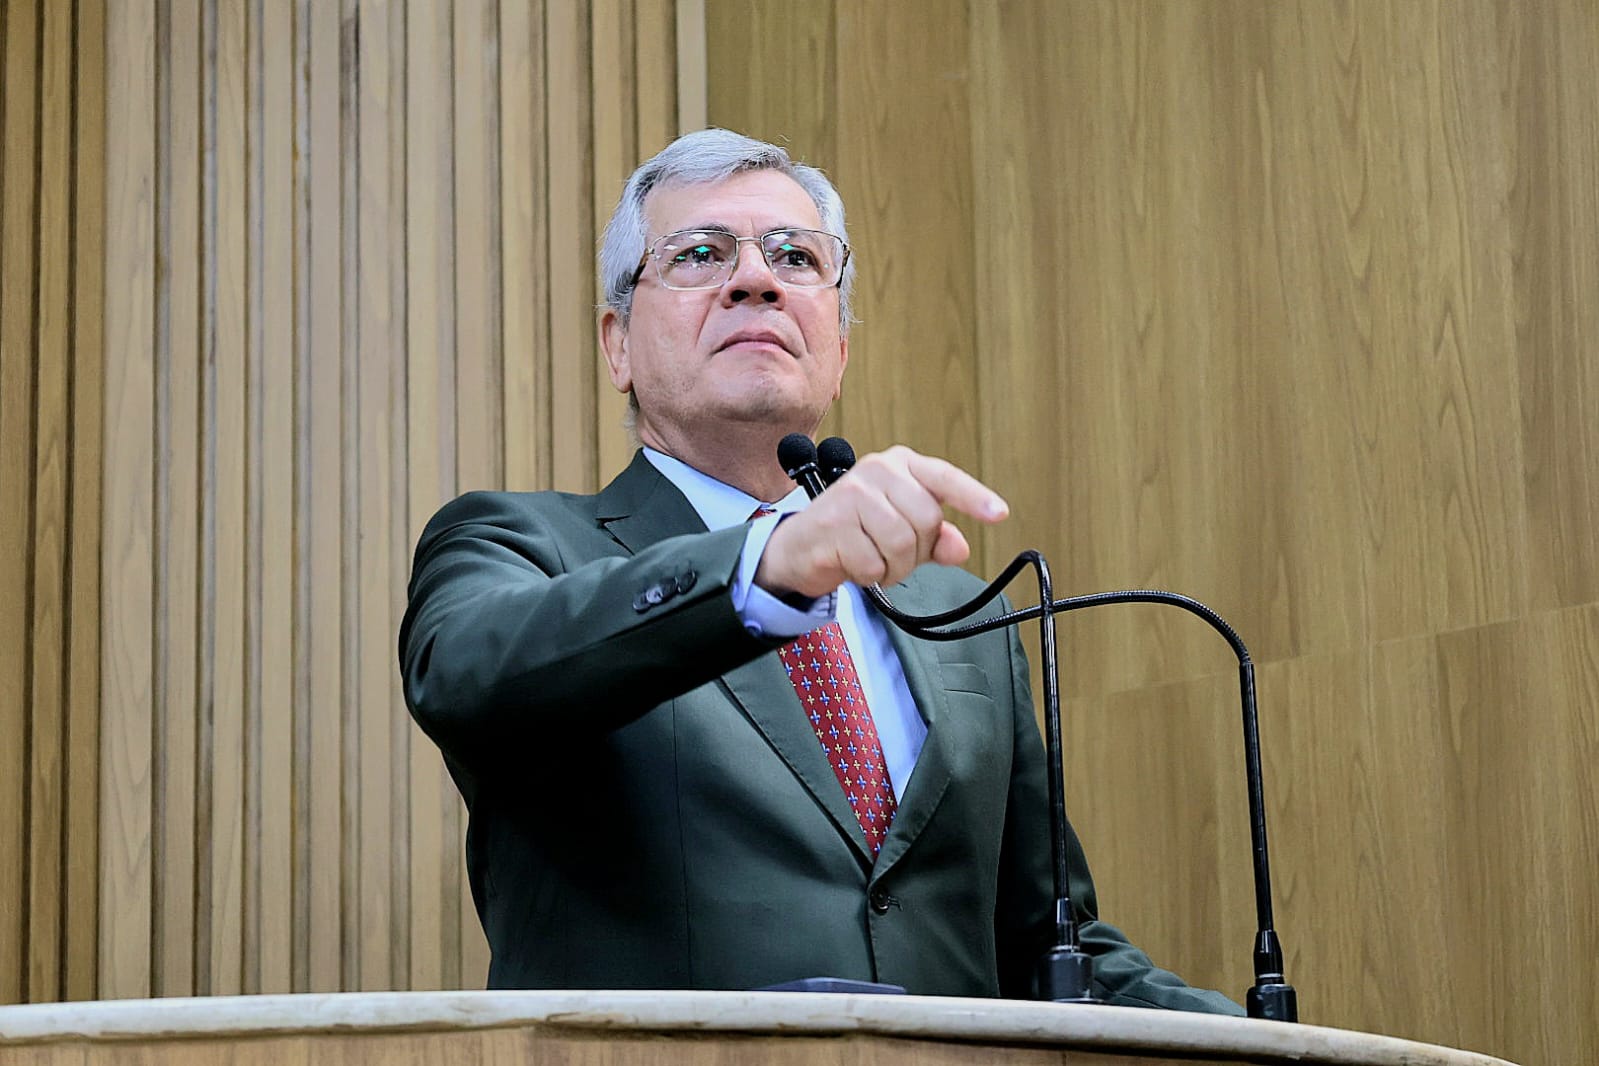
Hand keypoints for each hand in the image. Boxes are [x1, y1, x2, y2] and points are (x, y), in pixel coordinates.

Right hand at [754, 445, 1009, 599]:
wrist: (799, 548)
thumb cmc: (853, 532)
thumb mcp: (900, 532)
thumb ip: (934, 538)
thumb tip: (959, 548)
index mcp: (899, 466)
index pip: (944, 478)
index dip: (974, 497)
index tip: (999, 513)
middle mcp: (877, 471)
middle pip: (927, 520)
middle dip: (917, 550)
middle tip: (893, 553)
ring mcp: (853, 495)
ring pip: (903, 544)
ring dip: (893, 566)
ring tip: (874, 559)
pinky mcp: (834, 523)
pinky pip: (874, 563)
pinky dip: (869, 574)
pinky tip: (854, 563)